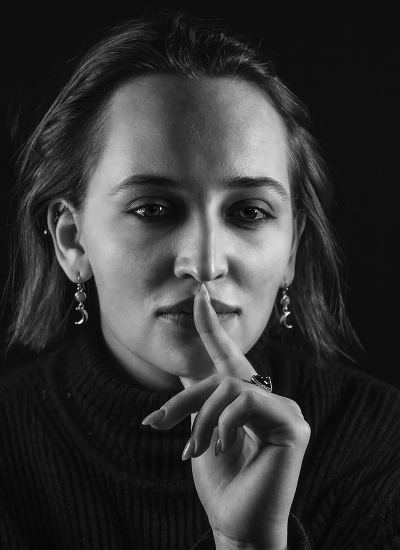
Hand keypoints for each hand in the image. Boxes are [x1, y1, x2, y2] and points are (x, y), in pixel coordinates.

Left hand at [142, 284, 309, 549]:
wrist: (236, 522)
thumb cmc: (220, 481)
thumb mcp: (200, 432)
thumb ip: (199, 399)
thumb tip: (185, 368)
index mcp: (247, 399)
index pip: (229, 356)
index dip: (212, 326)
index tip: (198, 293)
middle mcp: (268, 398)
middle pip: (220, 376)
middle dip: (185, 399)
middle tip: (156, 423)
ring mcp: (285, 409)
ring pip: (231, 388)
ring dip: (202, 419)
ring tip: (192, 450)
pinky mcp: (293, 422)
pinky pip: (248, 402)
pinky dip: (224, 423)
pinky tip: (220, 447)